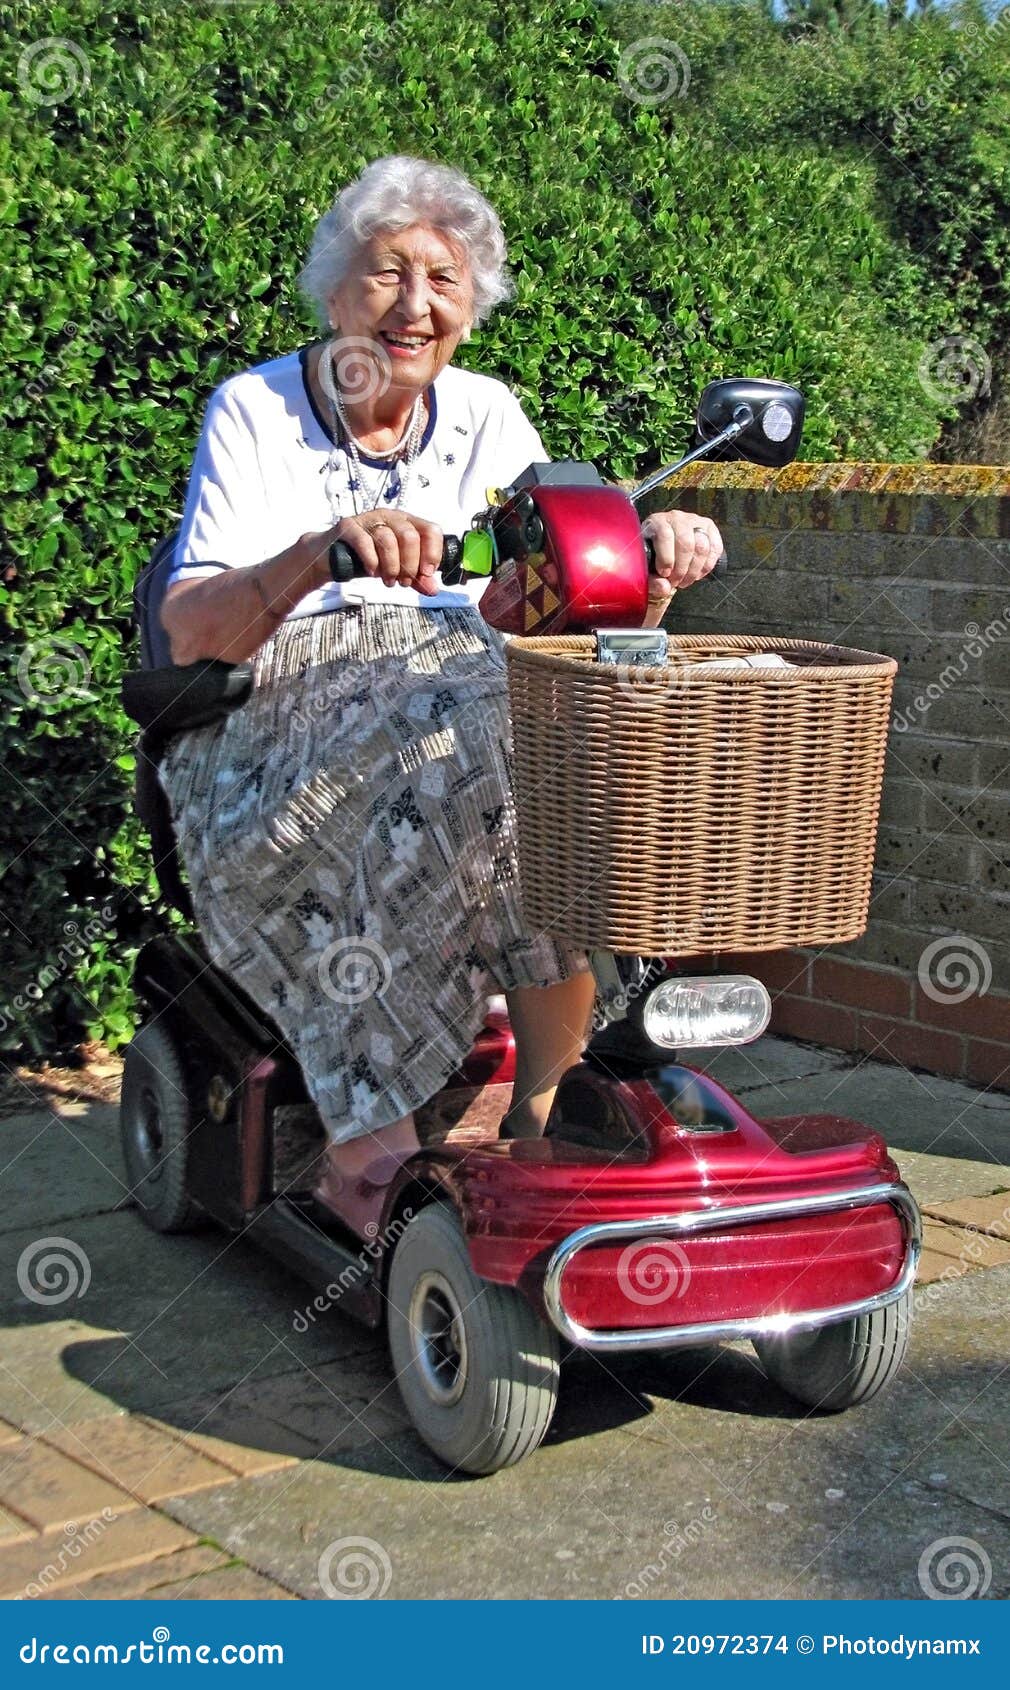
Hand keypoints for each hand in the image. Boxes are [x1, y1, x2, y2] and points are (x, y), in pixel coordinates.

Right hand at [331, 510, 443, 594]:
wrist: (332, 558)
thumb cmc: (368, 559)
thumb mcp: (397, 570)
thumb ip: (416, 579)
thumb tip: (433, 589)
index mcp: (407, 522)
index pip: (430, 530)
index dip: (432, 553)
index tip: (426, 573)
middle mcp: (389, 516)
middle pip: (410, 536)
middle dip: (410, 565)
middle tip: (403, 581)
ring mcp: (368, 519)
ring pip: (388, 540)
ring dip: (391, 567)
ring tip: (388, 581)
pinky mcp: (349, 526)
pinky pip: (365, 542)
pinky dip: (372, 562)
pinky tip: (372, 572)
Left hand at [641, 510, 724, 626]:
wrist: (663, 548)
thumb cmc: (652, 558)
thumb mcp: (646, 571)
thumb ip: (651, 582)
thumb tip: (664, 587)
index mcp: (656, 522)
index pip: (665, 536)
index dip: (666, 558)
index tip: (664, 574)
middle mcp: (676, 518)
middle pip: (686, 543)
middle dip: (681, 569)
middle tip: (675, 582)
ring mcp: (695, 521)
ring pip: (702, 546)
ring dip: (694, 570)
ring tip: (685, 580)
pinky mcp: (709, 527)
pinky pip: (715, 547)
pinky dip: (708, 565)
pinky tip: (698, 573)